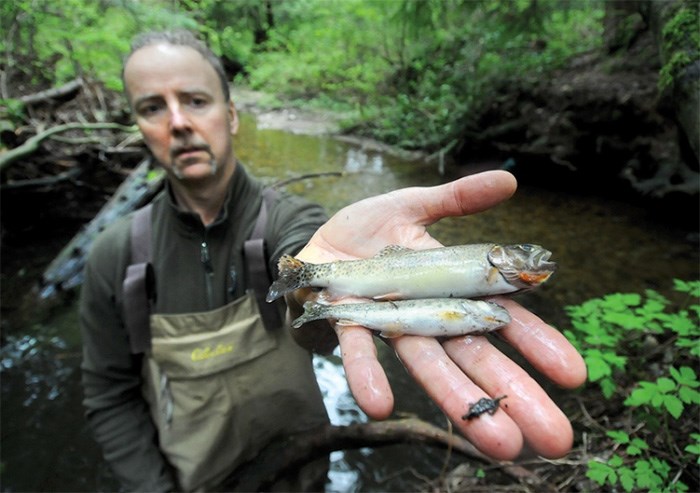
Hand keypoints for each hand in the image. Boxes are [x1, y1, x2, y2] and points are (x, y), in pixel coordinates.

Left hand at [294, 170, 586, 460]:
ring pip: (428, 365)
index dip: (537, 344)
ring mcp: (388, 322)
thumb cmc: (368, 231)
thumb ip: (457, 199)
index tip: (574, 374)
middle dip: (514, 395)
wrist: (315, 241)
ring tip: (497, 443)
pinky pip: (358, 350)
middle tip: (556, 438)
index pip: (502, 318)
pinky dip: (367, 375)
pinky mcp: (346, 322)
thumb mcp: (414, 206)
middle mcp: (425, 314)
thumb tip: (508, 181)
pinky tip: (379, 406)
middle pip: (475, 357)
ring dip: (457, 400)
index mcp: (450, 287)